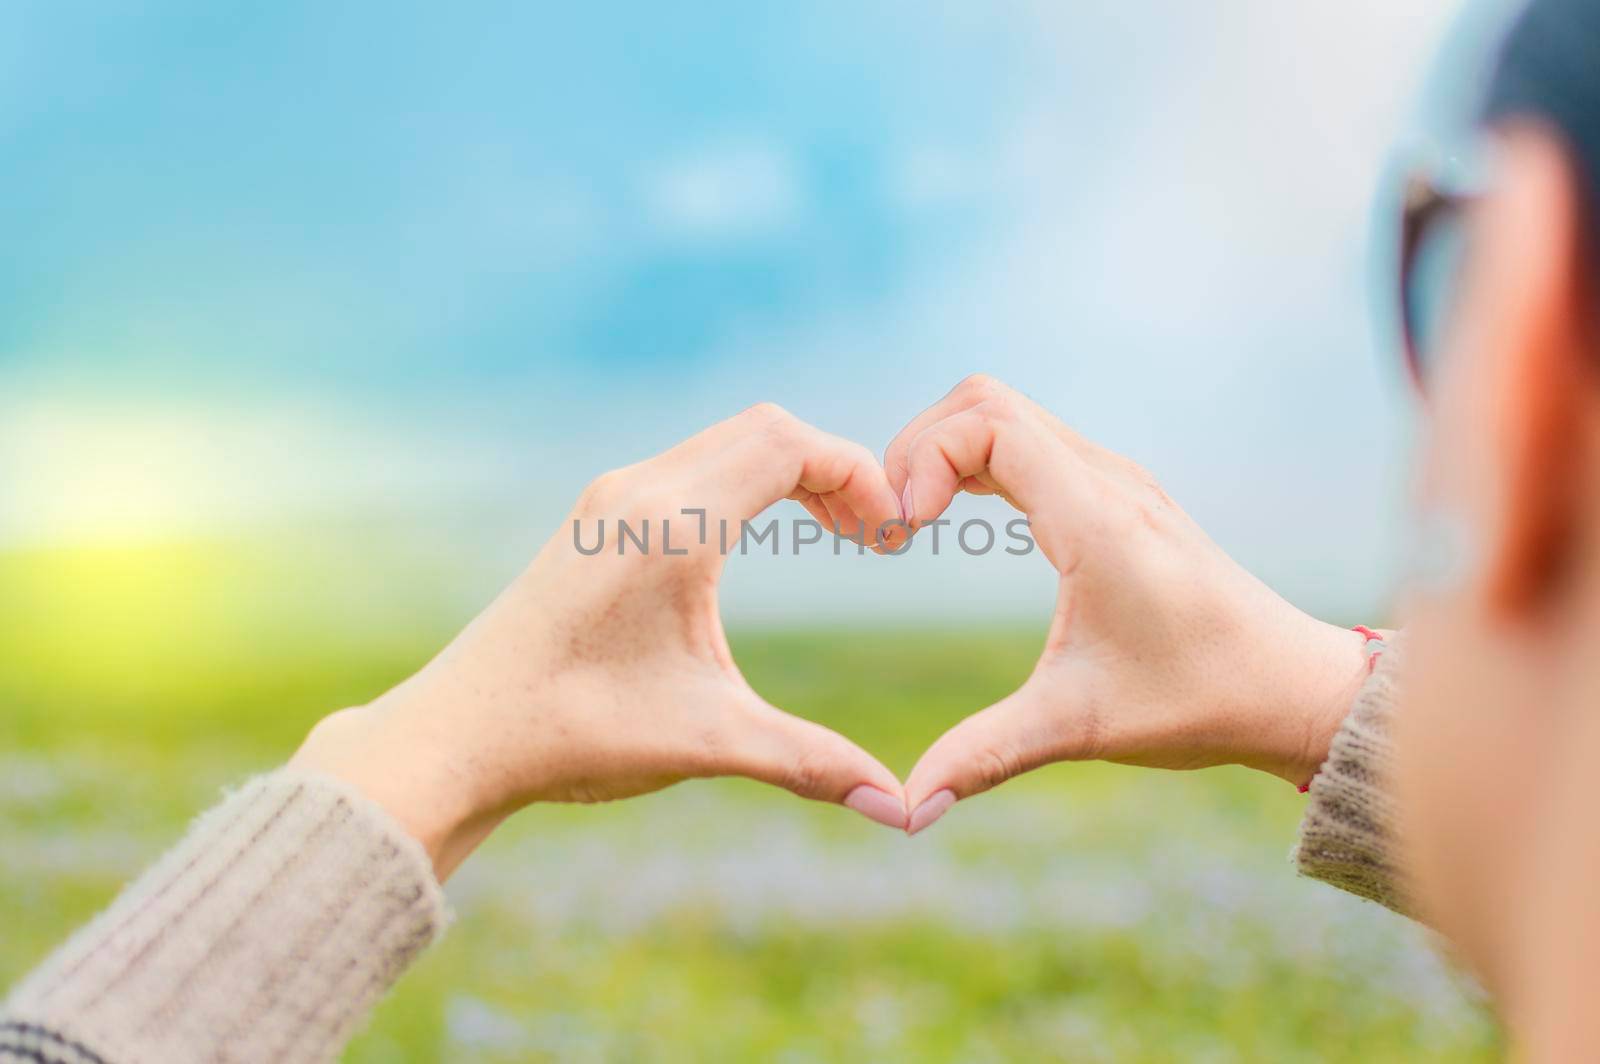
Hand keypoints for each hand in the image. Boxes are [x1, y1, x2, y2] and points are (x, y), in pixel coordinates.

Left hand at [292, 403, 909, 877]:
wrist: (458, 736)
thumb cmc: (573, 733)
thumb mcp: (707, 740)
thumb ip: (811, 763)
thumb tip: (901, 809)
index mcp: (671, 526)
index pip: (789, 444)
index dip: (860, 474)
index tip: (895, 535)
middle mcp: (638, 492)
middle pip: (764, 428)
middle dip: (834, 468)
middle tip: (875, 534)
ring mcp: (610, 500)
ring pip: (726, 442)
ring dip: (789, 471)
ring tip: (837, 532)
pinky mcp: (596, 519)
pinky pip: (691, 465)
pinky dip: (746, 480)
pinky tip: (762, 540)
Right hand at [884, 375, 1374, 833]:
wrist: (1294, 689)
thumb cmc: (1200, 701)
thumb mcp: (1079, 728)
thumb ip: (985, 756)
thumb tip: (907, 810)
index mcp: (1097, 519)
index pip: (988, 423)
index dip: (924, 459)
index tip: (903, 533)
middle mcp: (1108, 482)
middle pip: (985, 399)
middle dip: (920, 446)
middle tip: (894, 523)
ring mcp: (1116, 482)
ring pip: (1008, 413)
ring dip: (947, 450)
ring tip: (914, 521)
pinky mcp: (1119, 497)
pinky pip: (1033, 441)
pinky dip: (979, 460)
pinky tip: (958, 517)